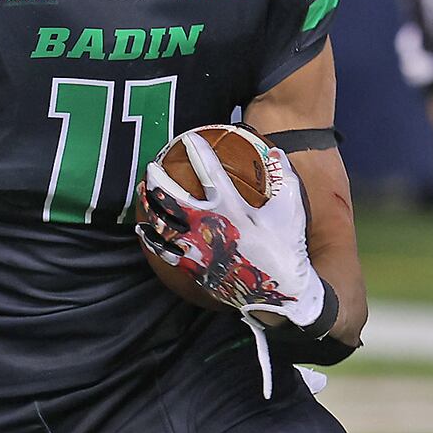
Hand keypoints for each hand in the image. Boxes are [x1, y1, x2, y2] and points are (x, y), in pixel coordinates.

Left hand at [137, 133, 325, 329]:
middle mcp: (209, 225)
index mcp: (232, 209)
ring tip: (142, 191)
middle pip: (172, 198)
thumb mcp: (291, 210)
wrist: (277, 294)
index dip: (198, 152)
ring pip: (162, 222)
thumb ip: (284, 178)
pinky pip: (163, 250)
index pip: (210, 173)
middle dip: (158, 179)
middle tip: (151, 166)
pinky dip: (151, 237)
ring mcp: (196, 247)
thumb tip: (276, 152)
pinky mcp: (191, 266)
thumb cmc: (286, 248)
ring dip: (149, 204)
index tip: (189, 139)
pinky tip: (143, 229)